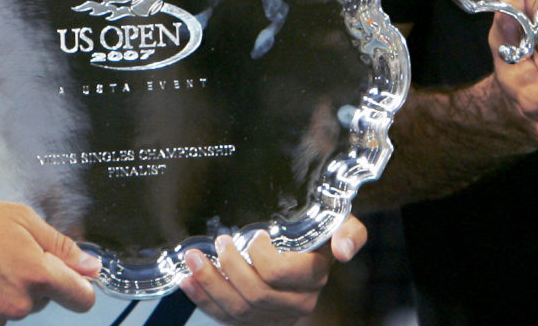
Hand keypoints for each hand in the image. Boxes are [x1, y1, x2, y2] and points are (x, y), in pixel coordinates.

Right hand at [0, 193, 98, 324]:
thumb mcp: (20, 218)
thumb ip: (61, 246)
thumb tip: (91, 266)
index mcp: (37, 273)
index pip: (82, 298)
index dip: (80, 287)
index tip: (75, 281)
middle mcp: (19, 302)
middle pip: (44, 299)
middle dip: (34, 280)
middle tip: (5, 254)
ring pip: (17, 308)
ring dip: (8, 292)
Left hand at [179, 216, 365, 324]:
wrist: (307, 245)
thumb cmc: (318, 227)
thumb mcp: (339, 221)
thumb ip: (350, 232)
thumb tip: (343, 251)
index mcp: (314, 277)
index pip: (279, 273)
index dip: (260, 256)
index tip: (254, 234)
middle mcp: (297, 303)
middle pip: (255, 294)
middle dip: (229, 268)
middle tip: (218, 242)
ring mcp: (274, 317)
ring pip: (237, 309)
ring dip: (209, 284)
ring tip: (192, 258)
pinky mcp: (256, 322)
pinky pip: (226, 318)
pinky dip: (203, 299)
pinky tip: (188, 281)